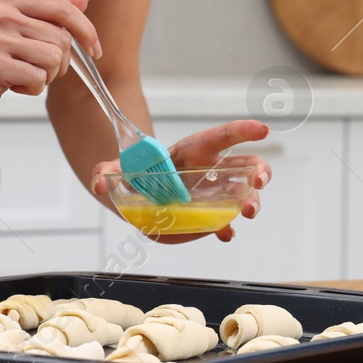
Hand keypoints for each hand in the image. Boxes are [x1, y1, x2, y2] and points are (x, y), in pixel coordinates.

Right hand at [0, 0, 100, 126]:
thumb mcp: (17, 30)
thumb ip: (50, 15)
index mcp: (10, 1)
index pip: (62, 8)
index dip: (87, 29)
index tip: (95, 49)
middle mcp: (3, 14)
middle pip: (63, 39)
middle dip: (60, 63)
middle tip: (37, 70)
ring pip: (54, 59)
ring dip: (45, 78)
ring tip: (21, 76)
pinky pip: (37, 80)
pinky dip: (31, 90)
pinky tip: (11, 86)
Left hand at [89, 119, 272, 243]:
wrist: (137, 195)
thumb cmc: (137, 173)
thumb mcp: (120, 167)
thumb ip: (108, 170)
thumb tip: (99, 181)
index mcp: (194, 150)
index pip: (222, 136)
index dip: (243, 130)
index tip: (263, 129)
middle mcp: (210, 171)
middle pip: (244, 166)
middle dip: (259, 172)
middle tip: (260, 181)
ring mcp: (213, 194)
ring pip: (243, 195)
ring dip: (250, 202)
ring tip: (247, 212)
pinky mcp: (207, 217)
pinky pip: (225, 222)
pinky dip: (227, 229)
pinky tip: (225, 234)